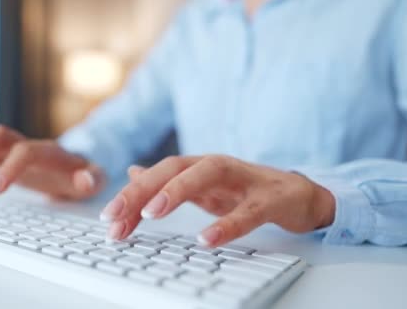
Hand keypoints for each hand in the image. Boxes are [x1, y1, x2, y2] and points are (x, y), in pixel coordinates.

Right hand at [0, 125, 105, 199]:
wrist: (83, 170)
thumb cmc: (87, 176)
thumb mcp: (96, 181)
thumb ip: (94, 179)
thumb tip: (84, 179)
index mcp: (50, 153)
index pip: (25, 152)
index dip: (9, 167)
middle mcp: (31, 147)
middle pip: (1, 134)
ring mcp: (18, 152)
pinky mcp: (10, 160)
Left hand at [100, 155, 334, 246]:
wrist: (298, 194)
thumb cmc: (246, 190)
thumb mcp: (202, 186)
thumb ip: (169, 180)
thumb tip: (133, 173)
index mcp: (198, 166)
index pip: (158, 174)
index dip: (131, 194)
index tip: (108, 218)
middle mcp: (217, 166)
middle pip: (174, 168)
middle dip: (141, 190)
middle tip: (115, 216)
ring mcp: (244, 179)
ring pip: (207, 174)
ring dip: (176, 191)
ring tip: (150, 213)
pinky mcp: (270, 198)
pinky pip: (248, 211)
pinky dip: (227, 224)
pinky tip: (206, 239)